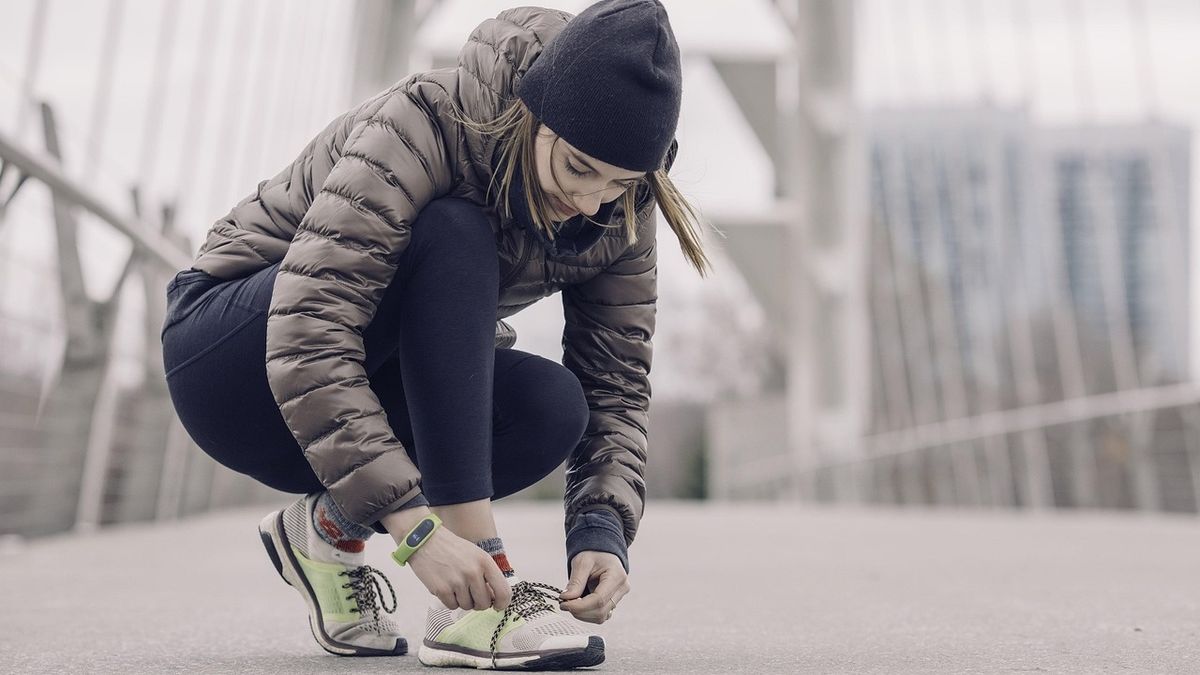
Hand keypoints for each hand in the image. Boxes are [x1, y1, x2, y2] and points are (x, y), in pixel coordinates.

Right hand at [381, 508, 511, 611]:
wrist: (425, 540)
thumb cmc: (452, 548)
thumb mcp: (476, 554)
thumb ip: (487, 574)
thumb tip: (494, 599)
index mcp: (485, 562)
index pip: (503, 591)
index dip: (502, 603)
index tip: (497, 606)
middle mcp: (473, 572)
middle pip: (484, 604)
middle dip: (478, 603)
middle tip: (471, 595)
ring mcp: (457, 581)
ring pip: (467, 606)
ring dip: (462, 600)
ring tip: (455, 585)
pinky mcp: (442, 589)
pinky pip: (452, 606)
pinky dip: (449, 600)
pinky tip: (446, 587)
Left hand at [558, 551, 628, 623]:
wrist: (602, 552)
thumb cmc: (593, 553)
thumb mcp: (582, 562)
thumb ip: (575, 581)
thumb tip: (566, 598)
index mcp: (617, 576)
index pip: (599, 600)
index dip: (580, 606)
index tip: (564, 604)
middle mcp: (621, 589)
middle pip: (601, 611)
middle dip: (579, 611)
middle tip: (564, 603)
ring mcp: (619, 597)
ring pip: (601, 617)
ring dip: (582, 614)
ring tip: (571, 603)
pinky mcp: (613, 603)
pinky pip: (600, 616)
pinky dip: (587, 614)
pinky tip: (579, 605)